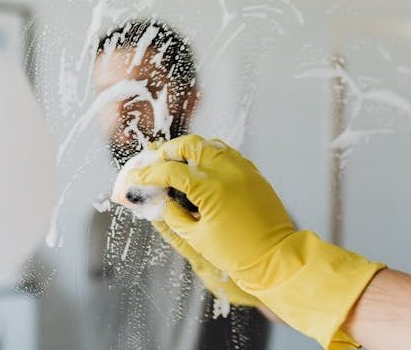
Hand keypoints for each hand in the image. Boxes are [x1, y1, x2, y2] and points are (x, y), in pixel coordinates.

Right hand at [133, 135, 384, 348]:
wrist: (275, 259)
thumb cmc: (237, 254)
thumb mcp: (196, 237)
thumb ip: (173, 214)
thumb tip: (159, 199)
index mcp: (212, 189)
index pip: (170, 171)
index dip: (147, 174)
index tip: (134, 177)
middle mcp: (229, 172)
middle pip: (191, 145)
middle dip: (168, 151)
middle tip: (155, 162)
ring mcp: (244, 170)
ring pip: (211, 145)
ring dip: (190, 149)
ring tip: (175, 162)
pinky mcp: (254, 174)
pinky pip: (228, 154)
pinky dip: (211, 155)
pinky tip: (201, 168)